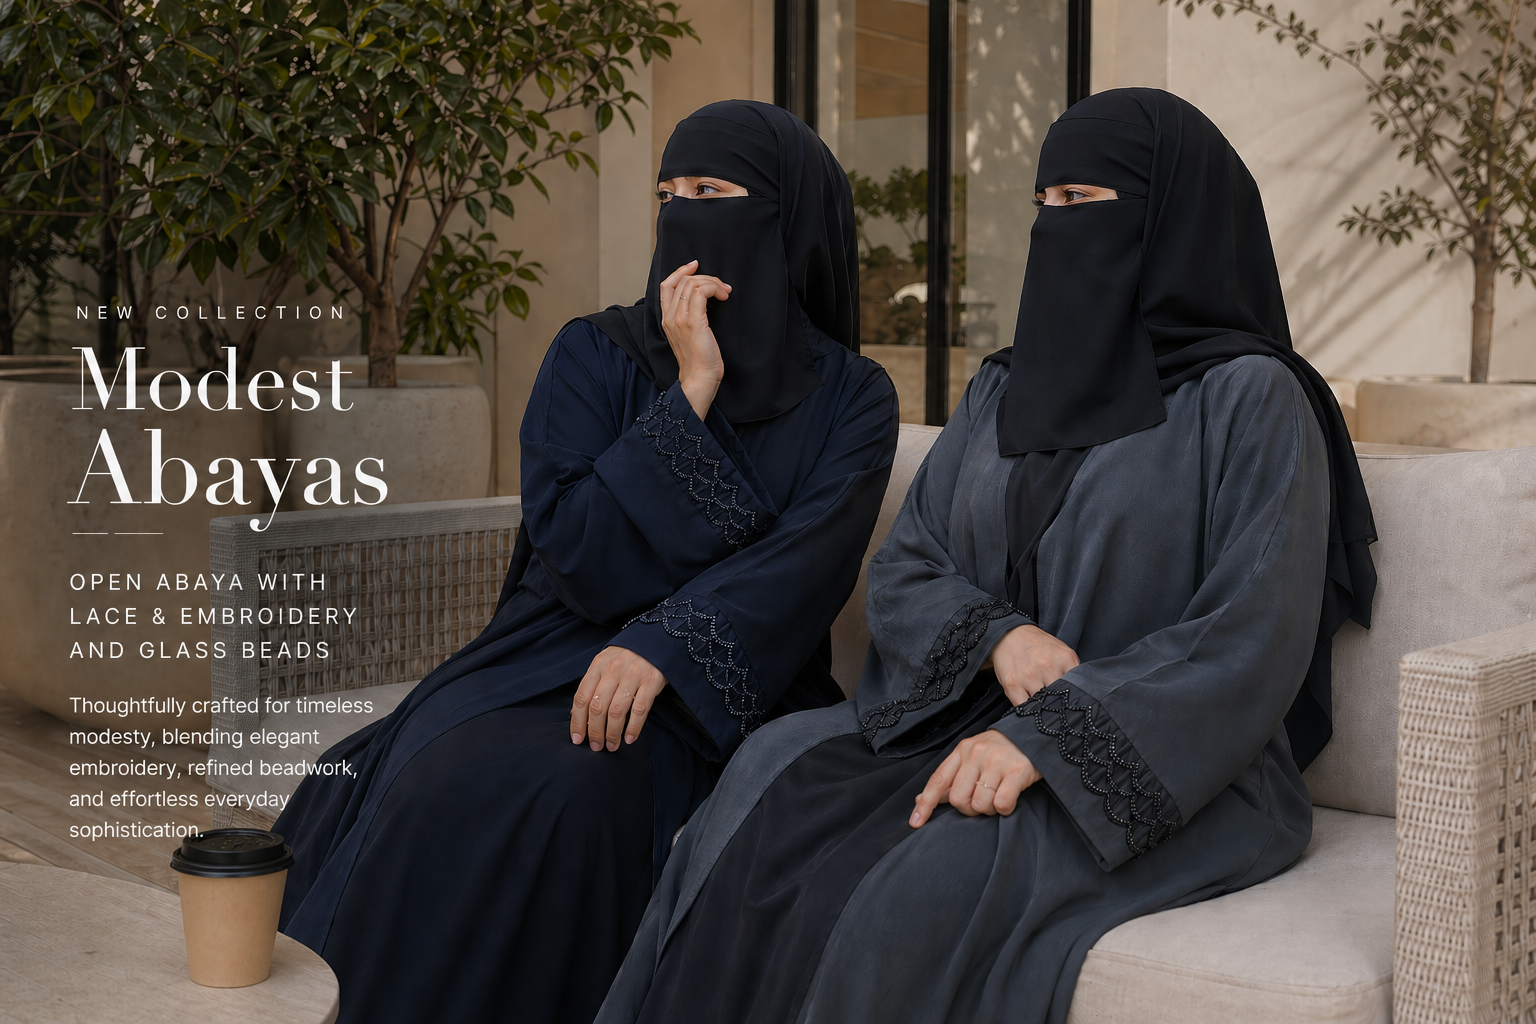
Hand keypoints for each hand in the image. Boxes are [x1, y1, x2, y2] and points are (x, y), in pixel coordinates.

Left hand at [570, 647, 668, 750]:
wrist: (658, 640)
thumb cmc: (628, 657)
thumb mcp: (605, 664)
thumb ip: (592, 686)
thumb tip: (576, 714)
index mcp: (598, 665)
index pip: (582, 697)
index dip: (577, 721)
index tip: (577, 738)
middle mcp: (613, 669)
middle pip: (598, 708)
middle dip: (595, 732)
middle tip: (596, 747)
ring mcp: (633, 675)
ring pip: (617, 711)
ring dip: (612, 734)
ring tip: (612, 746)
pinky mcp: (651, 682)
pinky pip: (639, 710)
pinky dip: (633, 728)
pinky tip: (629, 738)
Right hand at [659, 260, 729, 418]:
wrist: (699, 377)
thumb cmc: (698, 360)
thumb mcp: (689, 334)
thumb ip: (689, 317)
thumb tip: (703, 298)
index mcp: (666, 319)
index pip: (666, 285)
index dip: (680, 271)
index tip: (695, 265)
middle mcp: (670, 316)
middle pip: (682, 280)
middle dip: (704, 276)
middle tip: (721, 284)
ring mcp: (680, 318)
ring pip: (693, 284)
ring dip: (713, 282)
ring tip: (725, 291)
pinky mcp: (693, 321)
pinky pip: (701, 292)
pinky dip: (714, 288)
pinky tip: (724, 296)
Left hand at [910, 730, 1040, 827]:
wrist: (1034, 735)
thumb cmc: (1000, 752)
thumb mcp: (972, 758)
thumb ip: (949, 779)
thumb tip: (921, 798)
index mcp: (962, 750)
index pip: (938, 780)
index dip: (926, 804)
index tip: (915, 822)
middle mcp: (977, 753)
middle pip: (959, 799)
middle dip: (969, 808)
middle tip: (981, 802)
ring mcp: (997, 761)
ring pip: (980, 804)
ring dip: (989, 809)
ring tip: (997, 796)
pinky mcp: (1017, 771)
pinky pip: (1002, 803)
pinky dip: (1005, 808)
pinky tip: (1010, 798)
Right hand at [984, 624, 1078, 705]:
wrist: (1009, 634)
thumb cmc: (1037, 645)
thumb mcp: (1061, 651)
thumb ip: (1072, 669)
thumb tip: (1079, 693)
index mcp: (1064, 658)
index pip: (1078, 687)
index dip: (1076, 697)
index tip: (1072, 703)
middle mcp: (1048, 666)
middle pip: (1061, 698)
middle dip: (1060, 703)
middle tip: (1057, 706)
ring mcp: (1029, 676)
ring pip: (1043, 705)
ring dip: (1043, 708)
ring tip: (1042, 704)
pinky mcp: (1013, 685)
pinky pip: (1024, 707)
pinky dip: (1028, 711)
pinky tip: (1030, 706)